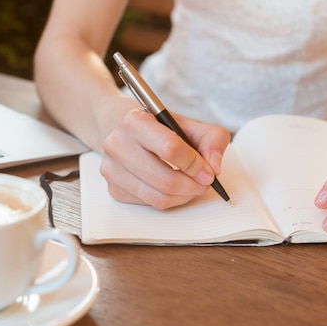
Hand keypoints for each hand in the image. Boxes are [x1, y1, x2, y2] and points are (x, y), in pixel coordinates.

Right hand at [100, 108, 229, 208]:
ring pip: (158, 197)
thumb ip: (211, 139)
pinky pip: (150, 204)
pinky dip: (169, 200)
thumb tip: (214, 167)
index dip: (195, 164)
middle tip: (205, 183)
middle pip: (165, 180)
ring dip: (183, 196)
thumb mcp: (188, 123)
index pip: (171, 148)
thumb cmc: (158, 127)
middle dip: (193, 186)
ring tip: (193, 186)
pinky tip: (174, 188)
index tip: (209, 171)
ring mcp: (112, 169)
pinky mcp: (114, 189)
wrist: (124, 129)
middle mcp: (117, 144)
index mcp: (135, 121)